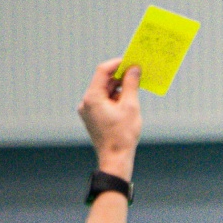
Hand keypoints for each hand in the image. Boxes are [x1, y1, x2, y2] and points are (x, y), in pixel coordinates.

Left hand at [77, 59, 141, 178]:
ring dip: (118, 90)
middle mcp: (86, 102)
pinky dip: (114, 100)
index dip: (117, 64)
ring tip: (134, 93)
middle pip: (103, 82)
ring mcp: (87, 111)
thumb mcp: (130, 106)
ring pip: (104, 93)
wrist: (115, 160)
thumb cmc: (123, 136)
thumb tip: (134, 69)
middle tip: (136, 74)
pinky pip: (103, 103)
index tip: (131, 61)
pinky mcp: (92, 119)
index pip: (103, 71)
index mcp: (92, 97)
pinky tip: (127, 105)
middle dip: (120, 78)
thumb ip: (131, 84)